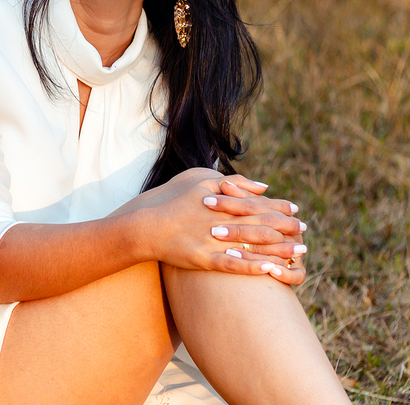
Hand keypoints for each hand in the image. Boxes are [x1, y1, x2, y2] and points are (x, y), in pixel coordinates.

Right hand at [112, 168, 304, 281]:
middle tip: (305, 230)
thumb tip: (263, 185)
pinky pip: (233, 265)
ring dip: (279, 248)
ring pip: (252, 245)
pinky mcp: (203, 259)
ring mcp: (212, 240)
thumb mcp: (199, 179)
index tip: (296, 210)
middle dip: (286, 227)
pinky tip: (272, 270)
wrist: (144, 225)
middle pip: (261, 223)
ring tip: (300, 251)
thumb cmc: (171, 200)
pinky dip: (253, 267)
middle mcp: (220, 219)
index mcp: (221, 201)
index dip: (278, 207)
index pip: (257, 203)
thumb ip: (233, 181)